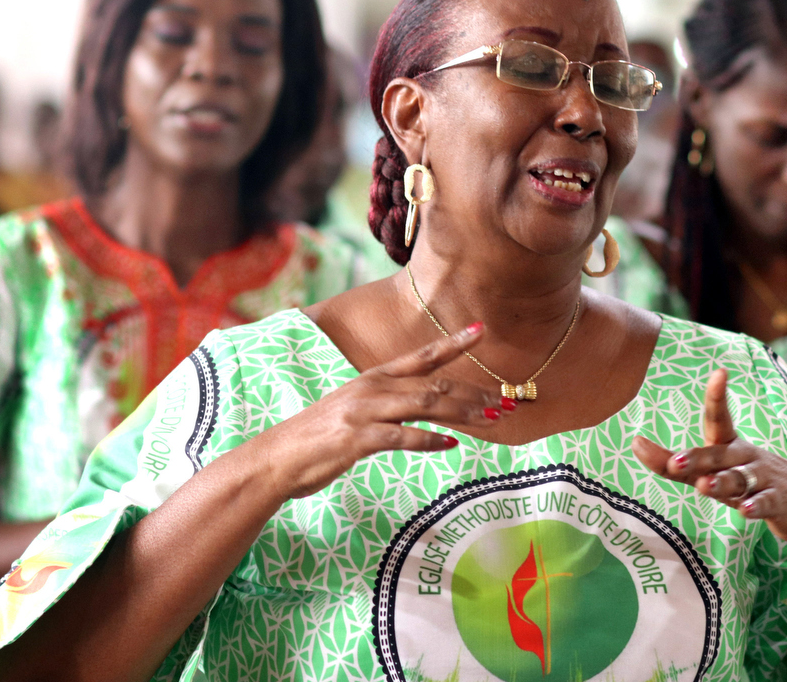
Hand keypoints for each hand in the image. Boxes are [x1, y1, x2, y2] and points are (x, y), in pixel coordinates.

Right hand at [257, 323, 507, 498]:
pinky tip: (451, 444)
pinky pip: (401, 437)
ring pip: (425, 404)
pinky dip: (428, 440)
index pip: (422, 356)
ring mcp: (364, 412)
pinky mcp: (357, 439)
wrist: (277, 458)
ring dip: (463, 412)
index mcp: (374, 378)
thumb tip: (426, 410)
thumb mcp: (357, 413)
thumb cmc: (319, 438)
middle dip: (475, 391)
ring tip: (493, 418)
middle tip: (509, 400)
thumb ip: (390, 408)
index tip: (482, 329)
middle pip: (434, 383)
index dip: (454, 343)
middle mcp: (372, 388)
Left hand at [631, 369, 786, 552]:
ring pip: (740, 479)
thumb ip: (674, 464)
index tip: (720, 372)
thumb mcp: (712, 472)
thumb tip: (635, 444)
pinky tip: (745, 509)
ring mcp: (764, 478)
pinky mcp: (780, 501)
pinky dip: (756, 506)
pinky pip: (766, 502)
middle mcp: (744, 457)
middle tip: (673, 461)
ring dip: (721, 482)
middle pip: (718, 455)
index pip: (719, 417)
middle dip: (695, 458)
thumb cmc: (749, 482)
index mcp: (729, 444)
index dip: (717, 396)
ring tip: (704, 487)